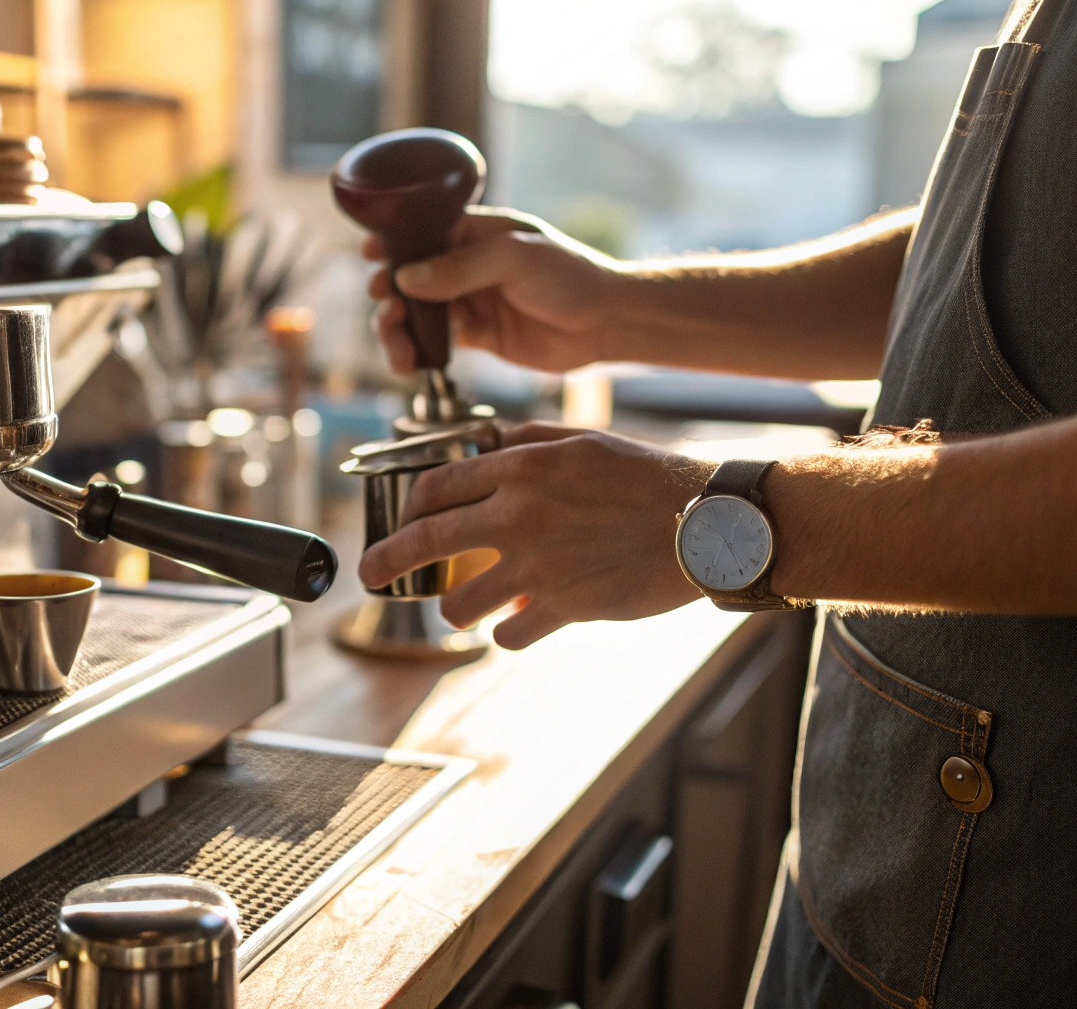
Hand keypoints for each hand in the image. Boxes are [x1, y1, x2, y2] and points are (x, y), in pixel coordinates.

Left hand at [356, 423, 712, 648]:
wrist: (706, 524)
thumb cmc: (645, 479)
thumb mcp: (583, 440)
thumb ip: (526, 439)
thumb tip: (483, 441)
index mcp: (521, 467)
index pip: (434, 487)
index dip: (406, 508)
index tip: (399, 523)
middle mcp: (519, 514)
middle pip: (425, 542)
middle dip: (386, 562)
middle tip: (370, 575)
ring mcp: (539, 566)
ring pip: (459, 603)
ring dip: (455, 608)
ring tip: (463, 606)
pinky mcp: (564, 607)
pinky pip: (509, 636)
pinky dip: (509, 634)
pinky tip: (518, 624)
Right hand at [364, 207, 627, 373]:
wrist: (607, 323)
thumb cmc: (571, 277)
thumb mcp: (516, 259)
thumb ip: (461, 268)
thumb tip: (407, 278)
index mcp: (476, 233)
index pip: (423, 231)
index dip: (394, 242)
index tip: (371, 253)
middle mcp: (466, 265)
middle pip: (411, 275)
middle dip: (389, 291)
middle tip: (385, 305)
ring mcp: (470, 300)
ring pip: (417, 312)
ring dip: (397, 326)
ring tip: (395, 342)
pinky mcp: (477, 336)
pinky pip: (435, 343)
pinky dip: (416, 352)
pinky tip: (409, 362)